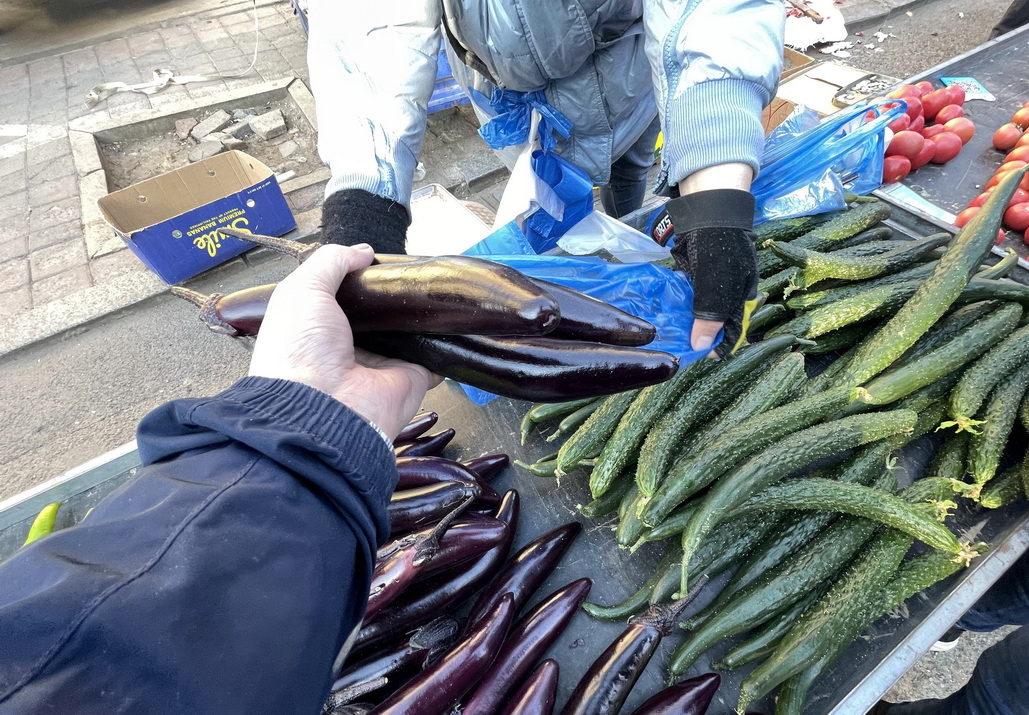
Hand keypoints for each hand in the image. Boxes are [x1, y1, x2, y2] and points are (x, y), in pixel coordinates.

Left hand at [249, 244, 439, 438]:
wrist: (323, 407)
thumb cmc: (300, 351)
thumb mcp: (302, 291)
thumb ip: (331, 262)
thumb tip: (364, 253)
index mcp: (319, 330)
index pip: (344, 299)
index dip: (358, 279)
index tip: (374, 262)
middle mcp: (350, 347)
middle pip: (380, 313)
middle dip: (393, 294)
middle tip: (409, 271)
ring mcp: (383, 363)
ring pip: (409, 331)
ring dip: (421, 314)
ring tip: (433, 286)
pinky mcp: (412, 377)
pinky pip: (435, 355)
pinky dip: (446, 341)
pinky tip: (452, 319)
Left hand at [663, 188, 759, 357]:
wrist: (708, 210)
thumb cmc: (720, 248)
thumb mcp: (717, 287)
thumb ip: (709, 317)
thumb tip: (700, 347)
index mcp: (741, 297)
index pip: (731, 332)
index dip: (715, 345)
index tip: (694, 355)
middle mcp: (728, 292)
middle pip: (713, 322)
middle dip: (696, 335)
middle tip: (675, 345)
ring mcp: (711, 282)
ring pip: (697, 309)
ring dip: (683, 320)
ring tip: (666, 333)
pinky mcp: (695, 272)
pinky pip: (686, 294)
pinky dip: (677, 303)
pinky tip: (663, 311)